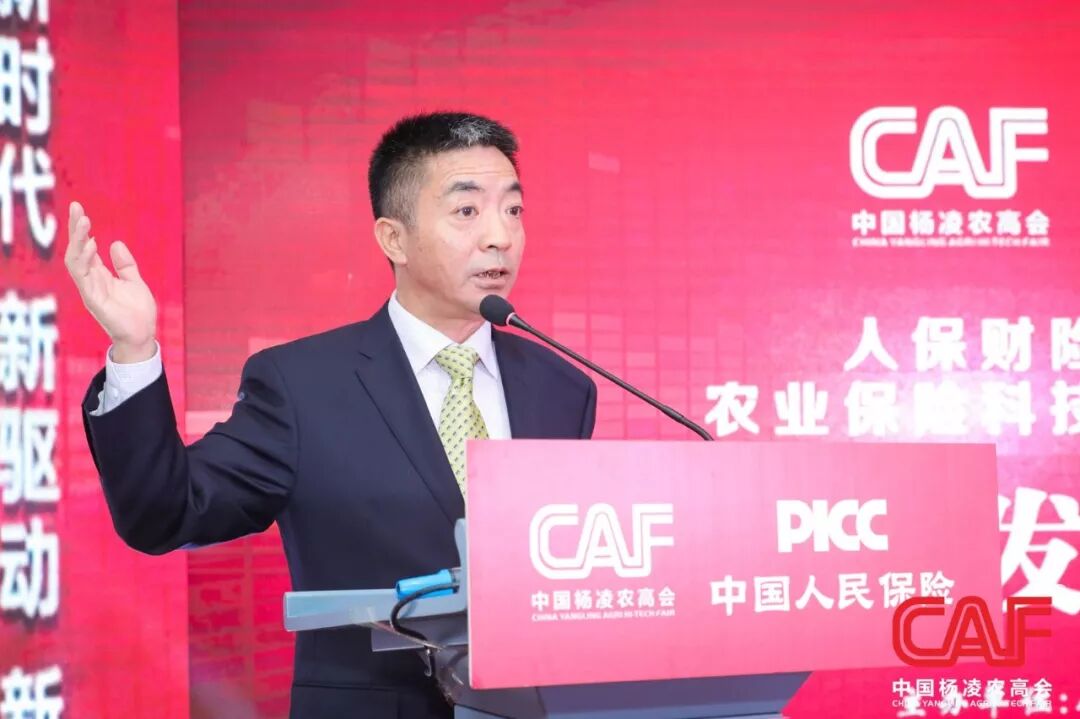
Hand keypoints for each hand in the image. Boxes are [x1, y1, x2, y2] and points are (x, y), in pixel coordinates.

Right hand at [64, 202, 157, 362]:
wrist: (143, 334)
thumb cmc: (138, 311)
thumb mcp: (134, 281)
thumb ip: (124, 264)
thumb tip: (115, 243)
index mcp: (99, 275)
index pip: (85, 248)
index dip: (81, 230)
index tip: (80, 210)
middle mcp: (91, 281)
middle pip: (76, 251)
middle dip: (75, 230)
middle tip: (77, 208)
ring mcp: (90, 290)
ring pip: (75, 262)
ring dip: (78, 242)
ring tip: (84, 222)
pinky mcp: (94, 300)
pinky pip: (84, 278)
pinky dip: (85, 261)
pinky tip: (91, 245)